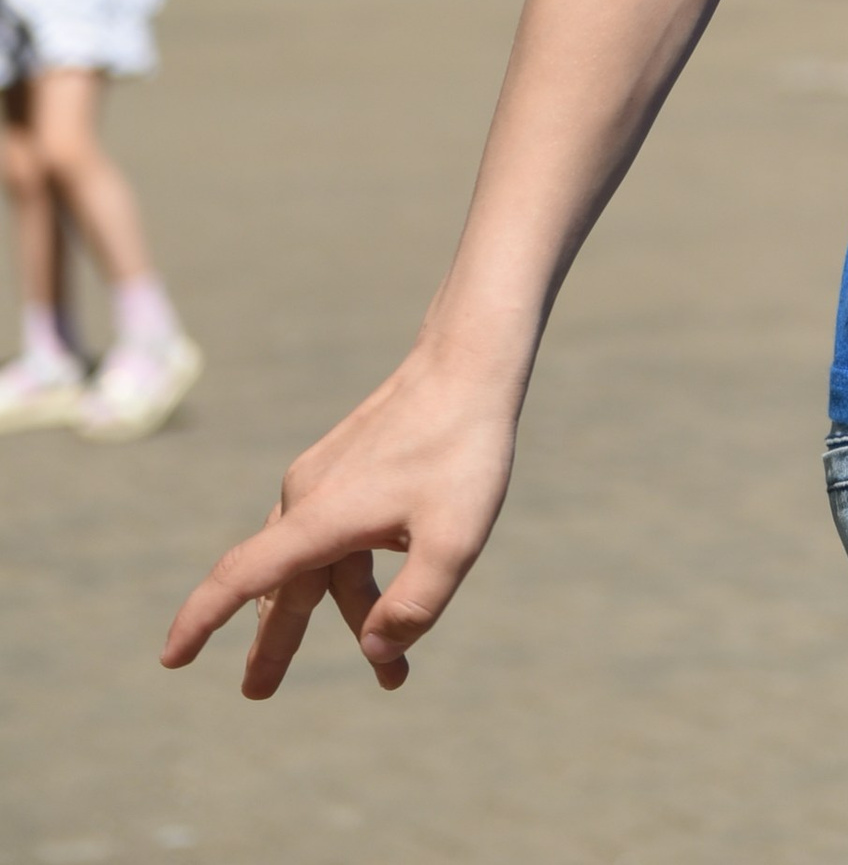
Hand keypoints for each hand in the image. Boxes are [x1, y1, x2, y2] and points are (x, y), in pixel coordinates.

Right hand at [160, 348, 518, 696]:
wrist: (468, 362)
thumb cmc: (464, 450)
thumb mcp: (455, 539)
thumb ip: (415, 604)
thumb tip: (374, 654)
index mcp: (321, 517)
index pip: (241, 575)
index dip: (201, 619)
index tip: (169, 659)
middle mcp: (309, 497)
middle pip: (283, 586)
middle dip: (275, 643)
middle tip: (257, 694)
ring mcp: (326, 480)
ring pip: (320, 565)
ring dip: (345, 618)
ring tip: (388, 679)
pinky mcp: (349, 469)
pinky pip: (340, 538)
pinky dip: (360, 579)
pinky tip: (388, 600)